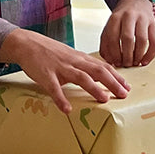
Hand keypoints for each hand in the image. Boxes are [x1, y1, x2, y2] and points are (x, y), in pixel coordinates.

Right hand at [0, 28, 129, 113]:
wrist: (27, 43)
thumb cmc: (50, 52)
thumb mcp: (70, 56)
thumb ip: (84, 66)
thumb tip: (101, 78)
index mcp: (80, 58)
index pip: (102, 66)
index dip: (116, 76)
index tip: (127, 87)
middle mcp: (73, 61)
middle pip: (97, 70)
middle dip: (112, 82)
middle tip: (124, 95)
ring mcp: (60, 67)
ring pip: (80, 77)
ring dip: (93, 88)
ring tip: (104, 100)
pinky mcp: (46, 75)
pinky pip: (54, 88)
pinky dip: (61, 99)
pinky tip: (67, 109)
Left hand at [99, 0, 154, 67]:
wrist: (135, 2)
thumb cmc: (122, 19)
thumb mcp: (110, 25)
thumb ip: (106, 41)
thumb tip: (109, 60)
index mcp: (115, 17)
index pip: (112, 37)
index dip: (114, 53)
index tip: (116, 62)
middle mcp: (129, 16)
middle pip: (127, 38)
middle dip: (126, 56)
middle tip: (125, 64)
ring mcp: (143, 19)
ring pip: (142, 40)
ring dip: (138, 56)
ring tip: (134, 63)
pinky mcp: (154, 24)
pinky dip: (150, 54)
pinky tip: (144, 61)